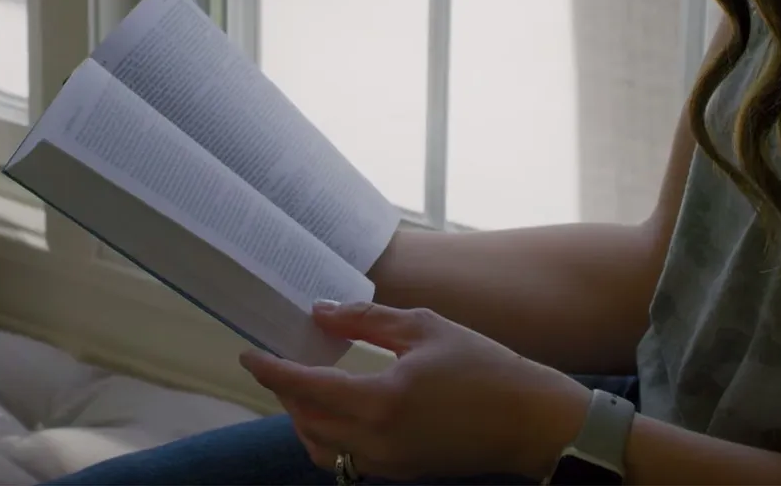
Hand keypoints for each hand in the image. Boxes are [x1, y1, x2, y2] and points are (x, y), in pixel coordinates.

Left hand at [239, 301, 591, 481]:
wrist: (531, 420)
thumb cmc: (485, 366)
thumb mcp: (425, 328)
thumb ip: (366, 320)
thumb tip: (320, 311)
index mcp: (382, 400)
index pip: (306, 387)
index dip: (272, 371)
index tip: (250, 355)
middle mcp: (378, 439)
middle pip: (306, 422)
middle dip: (285, 394)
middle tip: (277, 364)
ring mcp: (389, 462)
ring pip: (322, 449)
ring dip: (303, 420)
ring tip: (304, 389)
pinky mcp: (402, 472)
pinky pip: (348, 460)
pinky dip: (330, 437)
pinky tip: (339, 410)